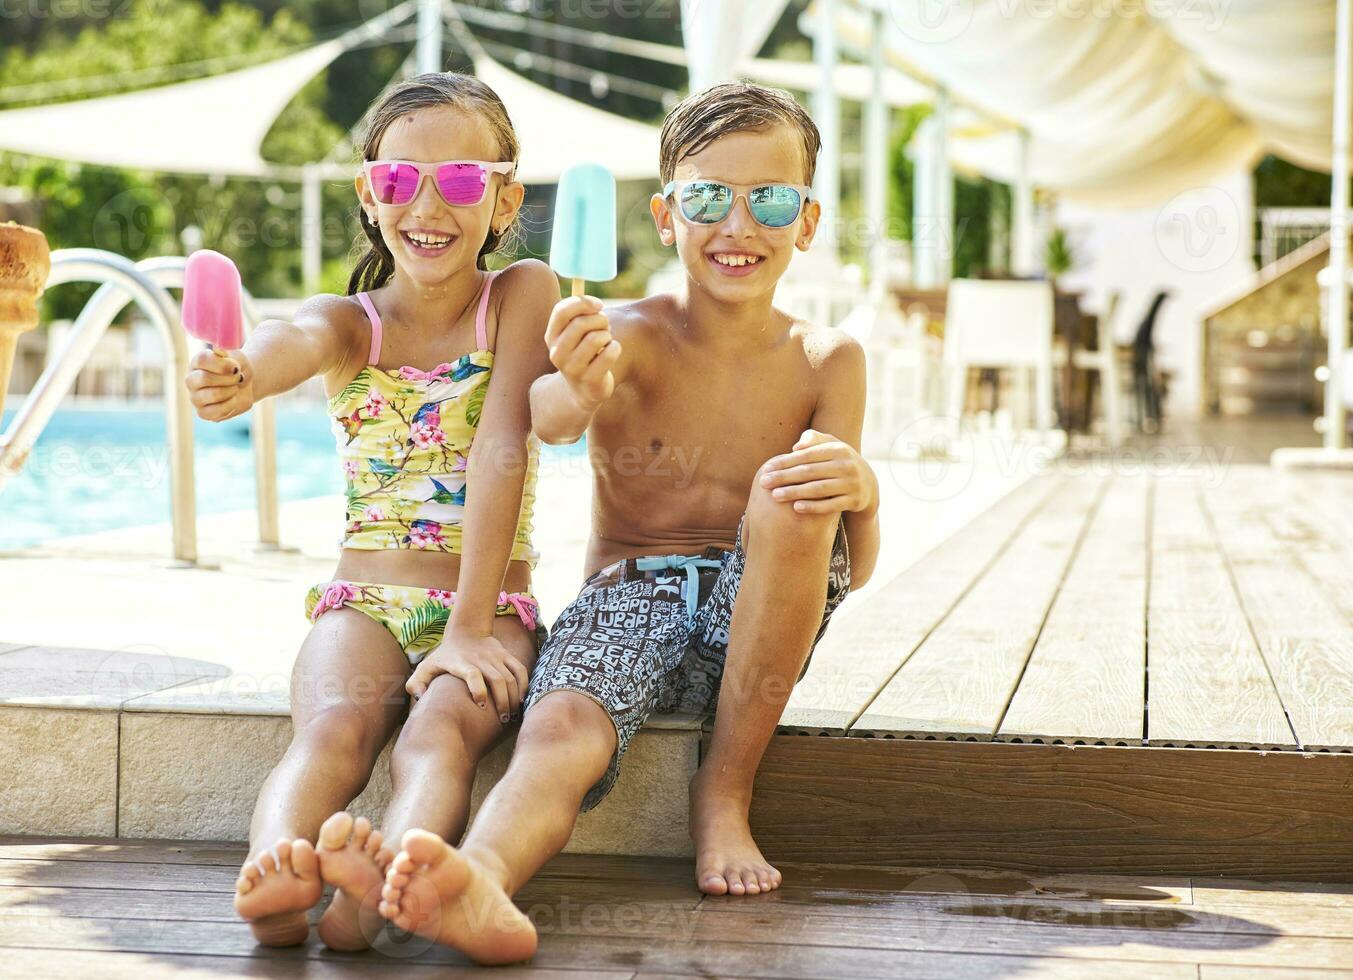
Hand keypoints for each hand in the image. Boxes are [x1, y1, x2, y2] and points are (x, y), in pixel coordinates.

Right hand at [186, 347, 253, 421]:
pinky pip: (219, 410)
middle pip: (204, 378)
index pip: (202, 360)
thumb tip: (218, 349)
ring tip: (235, 388)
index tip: (236, 366)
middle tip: (237, 378)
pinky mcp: (203, 413)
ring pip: (213, 395)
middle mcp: (191, 380)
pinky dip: (232, 404)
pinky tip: (233, 399)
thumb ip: (228, 354)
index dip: (222, 364)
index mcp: (197, 362)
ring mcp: (195, 397)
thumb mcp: (237, 358)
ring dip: (231, 390)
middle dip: (228, 379)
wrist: (244, 386)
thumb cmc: (237, 369)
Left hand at [405, 627, 529, 721]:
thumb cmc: (444, 656)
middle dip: (502, 701)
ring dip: (514, 697)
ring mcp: (495, 657)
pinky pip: (520, 670)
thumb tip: (419, 698)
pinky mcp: (506, 655)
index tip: (482, 704)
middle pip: (497, 679)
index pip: (472, 674)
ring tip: (512, 715)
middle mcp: (480, 659)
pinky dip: (524, 684)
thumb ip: (416, 683)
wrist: (466, 630)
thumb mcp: (426, 666)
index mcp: (461, 663)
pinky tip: (522, 700)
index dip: (478, 689)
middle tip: (503, 720)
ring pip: (510, 677)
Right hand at [545, 295, 620, 410]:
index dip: (583, 303)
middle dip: (600, 320)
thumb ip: (577, 310)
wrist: (583, 391)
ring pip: (597, 338)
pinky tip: (611, 353)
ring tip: (606, 341)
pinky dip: (615, 348)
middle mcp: (557, 353)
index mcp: (551, 337)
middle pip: (581, 323)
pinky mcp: (589, 380)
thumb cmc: (583, 352)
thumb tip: (580, 279)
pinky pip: (610, 352)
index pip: (562, 310)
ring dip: (608, 335)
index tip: (598, 305)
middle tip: (605, 326)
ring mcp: (572, 368)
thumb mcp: (574, 332)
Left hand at [759, 429, 878, 515]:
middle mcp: (846, 465)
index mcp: (838, 449)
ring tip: (775, 495)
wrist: (868, 485)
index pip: (806, 456)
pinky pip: (830, 505)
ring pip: (818, 489)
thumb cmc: (839, 461)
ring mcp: (852, 484)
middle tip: (764, 483)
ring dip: (795, 492)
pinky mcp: (854, 501)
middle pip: (809, 472)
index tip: (767, 469)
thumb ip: (813, 439)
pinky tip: (796, 507)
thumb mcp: (831, 446)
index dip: (785, 462)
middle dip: (784, 477)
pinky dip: (813, 507)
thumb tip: (795, 447)